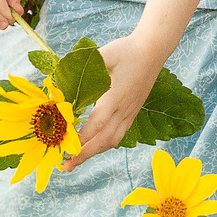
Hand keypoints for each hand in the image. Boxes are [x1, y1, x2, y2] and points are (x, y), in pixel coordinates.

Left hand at [66, 34, 164, 164]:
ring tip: (78, 160)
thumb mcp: (105, 53)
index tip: (67, 149)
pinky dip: (105, 145)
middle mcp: (123, 110)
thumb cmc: (128, 50)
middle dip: (85, 154)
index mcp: (115, 97)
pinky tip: (95, 146)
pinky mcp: (132, 113)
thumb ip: (86, 65)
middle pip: (103, 140)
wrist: (153, 51)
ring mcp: (129, 113)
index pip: (97, 124)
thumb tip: (64, 73)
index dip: (82, 138)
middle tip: (67, 166)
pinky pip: (119, 135)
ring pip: (112, 141)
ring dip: (94, 152)